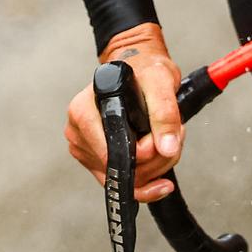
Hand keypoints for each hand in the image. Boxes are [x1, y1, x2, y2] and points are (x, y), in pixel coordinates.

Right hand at [65, 23, 184, 203]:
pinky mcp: (95, 161)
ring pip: (125, 179)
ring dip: (155, 166)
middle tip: (172, 135)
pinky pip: (122, 182)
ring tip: (166, 139)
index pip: (111, 151)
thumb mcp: (160, 82)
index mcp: (83, 110)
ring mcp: (84, 148)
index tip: (162, 139)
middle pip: (119, 169)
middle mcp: (78, 131)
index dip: (143, 151)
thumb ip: (165, 114)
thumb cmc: (144, 71)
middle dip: (156, 159)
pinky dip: (147, 178)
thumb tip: (167, 148)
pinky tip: (161, 170)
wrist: (141, 69)